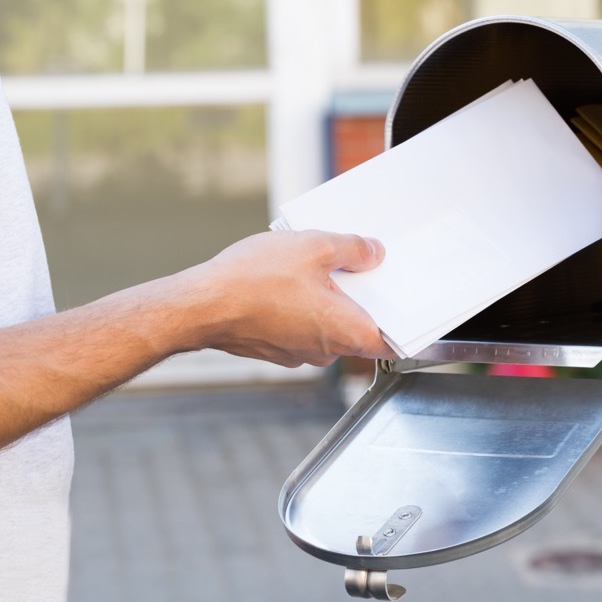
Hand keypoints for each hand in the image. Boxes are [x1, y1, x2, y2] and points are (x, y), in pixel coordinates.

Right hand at [184, 230, 395, 366]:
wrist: (198, 306)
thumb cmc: (253, 282)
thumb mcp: (314, 247)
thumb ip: (352, 249)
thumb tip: (374, 253)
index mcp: (346, 332)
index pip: (390, 341)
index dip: (399, 323)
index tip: (402, 303)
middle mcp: (326, 352)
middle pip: (357, 326)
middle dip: (356, 297)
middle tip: (350, 266)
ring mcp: (298, 354)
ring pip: (325, 326)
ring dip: (324, 300)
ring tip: (308, 267)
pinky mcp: (274, 349)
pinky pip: (299, 327)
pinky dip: (299, 307)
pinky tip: (284, 281)